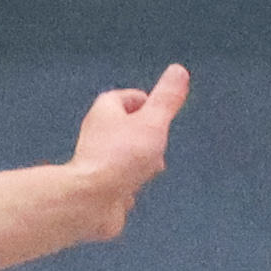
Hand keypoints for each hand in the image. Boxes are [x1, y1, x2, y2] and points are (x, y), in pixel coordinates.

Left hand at [69, 65, 187, 237]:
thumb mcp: (152, 123)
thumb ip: (166, 99)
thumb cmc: (121, 157)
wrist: (91, 200)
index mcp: (106, 111)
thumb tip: (179, 70)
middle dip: (146, 136)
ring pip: (122, 155)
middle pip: (126, 127)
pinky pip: (116, 181)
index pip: (128, 98)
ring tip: (152, 170)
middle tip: (159, 144)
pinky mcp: (97, 186)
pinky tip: (134, 192)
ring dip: (139, 162)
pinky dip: (127, 185)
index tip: (161, 111)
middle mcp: (97, 133)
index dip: (146, 103)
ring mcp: (96, 161)